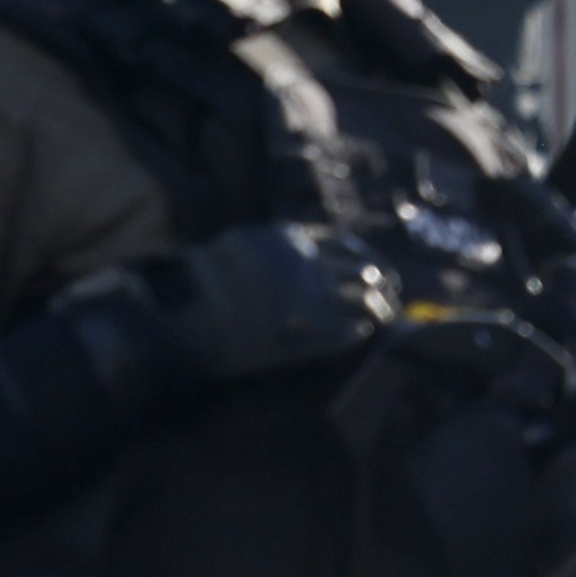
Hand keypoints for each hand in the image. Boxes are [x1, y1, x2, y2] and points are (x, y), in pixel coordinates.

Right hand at [87, 219, 382, 400]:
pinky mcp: (311, 329)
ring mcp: (313, 295)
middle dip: (381, 286)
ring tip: (381, 321)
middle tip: (388, 300)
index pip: (346, 243)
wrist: (187, 316)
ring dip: (378, 311)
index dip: (365, 258)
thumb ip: (277, 249)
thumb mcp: (241, 247)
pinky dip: (359, 334)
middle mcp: (309, 263)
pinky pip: (351, 330)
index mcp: (291, 239)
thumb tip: (302, 256)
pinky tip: (358, 337)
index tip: (374, 270)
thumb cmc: (203, 285)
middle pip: (366, 270)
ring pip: (368, 300)